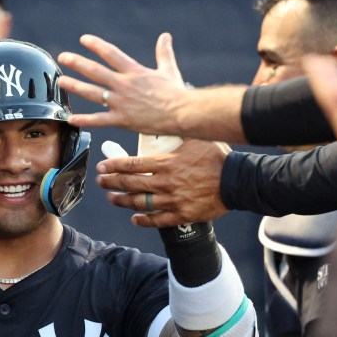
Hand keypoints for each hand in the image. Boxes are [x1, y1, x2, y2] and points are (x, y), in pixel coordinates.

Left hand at [57, 33, 186, 133]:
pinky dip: (84, 120)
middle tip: (63, 58)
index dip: (96, 45)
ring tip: (61, 82)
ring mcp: (121, 102)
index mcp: (134, 72)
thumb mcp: (168, 69)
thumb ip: (163, 52)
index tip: (84, 40)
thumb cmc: (176, 93)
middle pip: (95, 71)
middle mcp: (124, 85)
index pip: (111, 53)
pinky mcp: (122, 120)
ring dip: (75, 86)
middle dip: (77, 63)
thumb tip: (165, 36)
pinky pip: (99, 120)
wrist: (182, 113)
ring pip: (93, 93)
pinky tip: (71, 118)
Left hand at [97, 139, 229, 226]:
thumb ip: (179, 130)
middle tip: (101, 182)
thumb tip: (171, 116)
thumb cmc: (218, 159)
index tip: (102, 167)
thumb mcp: (197, 139)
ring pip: (139, 203)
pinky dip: (144, 220)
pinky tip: (134, 219)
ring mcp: (172, 201)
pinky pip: (157, 220)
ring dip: (122, 201)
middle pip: (130, 184)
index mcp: (166, 164)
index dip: (114, 166)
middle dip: (111, 183)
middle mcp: (165, 183)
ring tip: (112, 199)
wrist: (236, 182)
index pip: (132, 164)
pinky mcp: (181, 215)